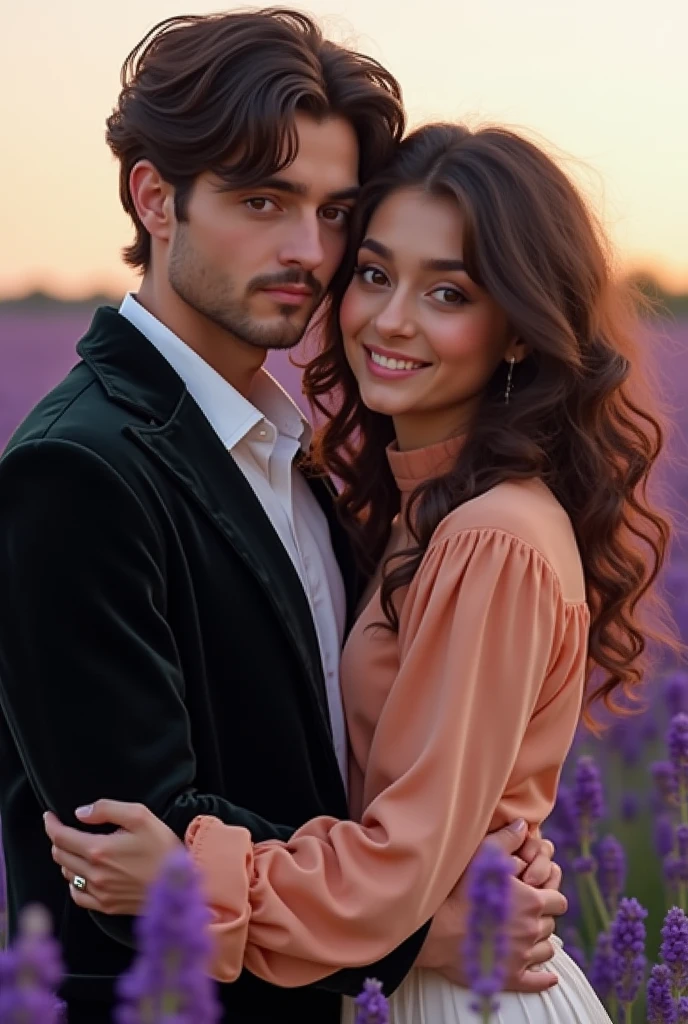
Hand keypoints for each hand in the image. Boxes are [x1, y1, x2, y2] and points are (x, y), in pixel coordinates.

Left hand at [44, 799, 181, 914]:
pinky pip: (78, 895)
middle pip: (60, 855)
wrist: (181, 882)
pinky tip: (83, 874)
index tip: (49, 816)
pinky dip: (74, 882)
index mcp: (99, 850)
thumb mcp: (141, 816)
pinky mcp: (107, 906)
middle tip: (64, 828)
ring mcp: (100, 893)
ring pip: (67, 874)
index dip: (50, 824)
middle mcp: (95, 874)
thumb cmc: (163, 846)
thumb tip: (80, 813)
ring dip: (66, 858)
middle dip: (58, 839)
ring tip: (77, 847)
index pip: (61, 837)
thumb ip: (107, 809)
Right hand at [416, 820, 566, 992]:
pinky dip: (544, 978)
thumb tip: (522, 824)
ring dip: (542, 942)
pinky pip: (537, 980)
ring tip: (530, 936)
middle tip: (530, 913)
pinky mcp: (510, 977)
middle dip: (543, 917)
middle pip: (551, 924)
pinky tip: (547, 976)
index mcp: (530, 901)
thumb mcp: (481, 855)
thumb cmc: (458, 891)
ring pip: (547, 949)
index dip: (551, 894)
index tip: (541, 893)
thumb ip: (505, 839)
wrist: (436, 931)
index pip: (558, 900)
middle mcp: (531, 929)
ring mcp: (522, 955)